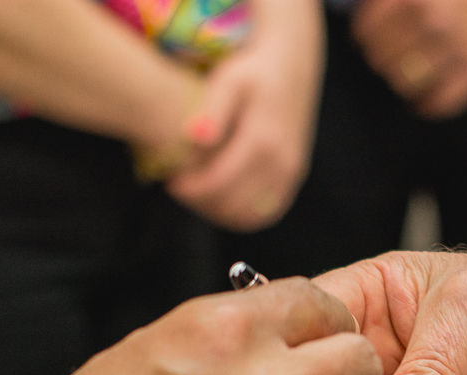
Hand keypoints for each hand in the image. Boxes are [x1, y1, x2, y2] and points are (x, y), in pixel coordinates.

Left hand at [165, 0, 324, 231]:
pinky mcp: (294, 179)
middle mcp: (281, 163)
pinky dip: (240, 214)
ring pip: (250, 217)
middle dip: (201, 203)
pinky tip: (221, 198)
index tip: (171, 182)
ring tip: (198, 194)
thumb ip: (213, 110)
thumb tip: (195, 138)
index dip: (191, 190)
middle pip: (233, 206)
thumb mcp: (230, 80)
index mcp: (263, 140)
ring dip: (219, 213)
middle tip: (180, 188)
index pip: (219, 184)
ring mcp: (291, 174)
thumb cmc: (253, 71)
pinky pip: (266, 214)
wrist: (292, 66)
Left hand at [351, 0, 466, 119]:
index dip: (365, 34)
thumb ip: (391, 0)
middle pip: (382, 58)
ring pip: (405, 83)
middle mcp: (435, 21)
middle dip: (383, 55)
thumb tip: (370, 9)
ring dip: (403, 78)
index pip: (367, 30)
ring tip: (410, 69)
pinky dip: (428, 104)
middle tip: (393, 50)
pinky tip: (423, 98)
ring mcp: (459, 50)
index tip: (370, 35)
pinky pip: (441, 102)